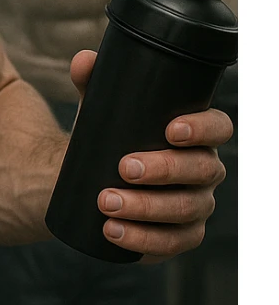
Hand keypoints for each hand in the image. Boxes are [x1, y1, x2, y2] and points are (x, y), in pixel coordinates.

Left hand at [69, 51, 231, 262]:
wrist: (93, 180)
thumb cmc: (109, 138)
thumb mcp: (101, 109)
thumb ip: (93, 82)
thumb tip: (84, 60)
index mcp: (197, 135)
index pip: (219, 127)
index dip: (202, 128)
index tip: (169, 129)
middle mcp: (204, 171)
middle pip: (202, 170)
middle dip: (164, 169)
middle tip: (123, 168)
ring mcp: (194, 206)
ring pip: (184, 210)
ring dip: (146, 208)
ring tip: (106, 202)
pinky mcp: (178, 237)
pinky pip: (171, 243)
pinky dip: (142, 240)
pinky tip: (113, 231)